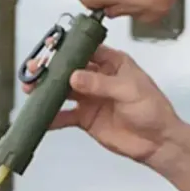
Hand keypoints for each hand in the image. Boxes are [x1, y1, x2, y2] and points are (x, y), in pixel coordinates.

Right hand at [24, 43, 181, 162]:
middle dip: (51, 68)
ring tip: (31, 89)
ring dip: (46, 90)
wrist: (158, 143)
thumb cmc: (153, 110)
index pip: (86, 49)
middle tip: (36, 70)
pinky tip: (40, 117)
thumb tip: (74, 76)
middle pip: (68, 69)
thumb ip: (101, 84)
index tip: (51, 49)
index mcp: (112, 63)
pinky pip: (64, 115)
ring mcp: (89, 97)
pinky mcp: (85, 118)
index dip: (68, 48)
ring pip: (62, 90)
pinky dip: (51, 116)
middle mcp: (98, 77)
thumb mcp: (130, 91)